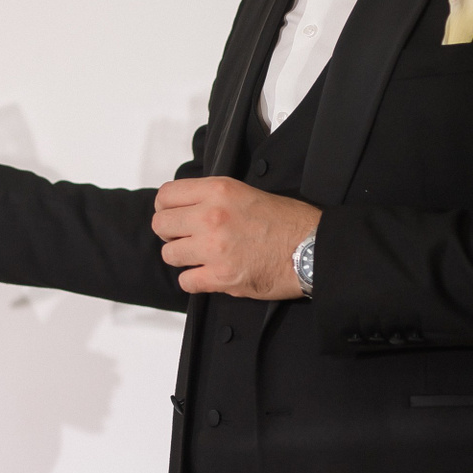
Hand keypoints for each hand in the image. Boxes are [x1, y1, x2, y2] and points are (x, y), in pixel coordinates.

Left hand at [152, 177, 320, 298]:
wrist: (312, 249)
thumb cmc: (288, 221)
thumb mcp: (247, 192)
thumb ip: (213, 197)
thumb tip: (186, 207)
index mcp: (219, 191)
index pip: (166, 195)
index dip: (165, 207)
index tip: (173, 215)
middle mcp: (212, 216)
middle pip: (160, 225)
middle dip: (170, 234)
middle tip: (186, 238)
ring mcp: (214, 248)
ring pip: (169, 255)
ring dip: (182, 258)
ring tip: (201, 257)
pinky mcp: (221, 277)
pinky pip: (186, 281)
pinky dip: (195, 280)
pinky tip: (209, 274)